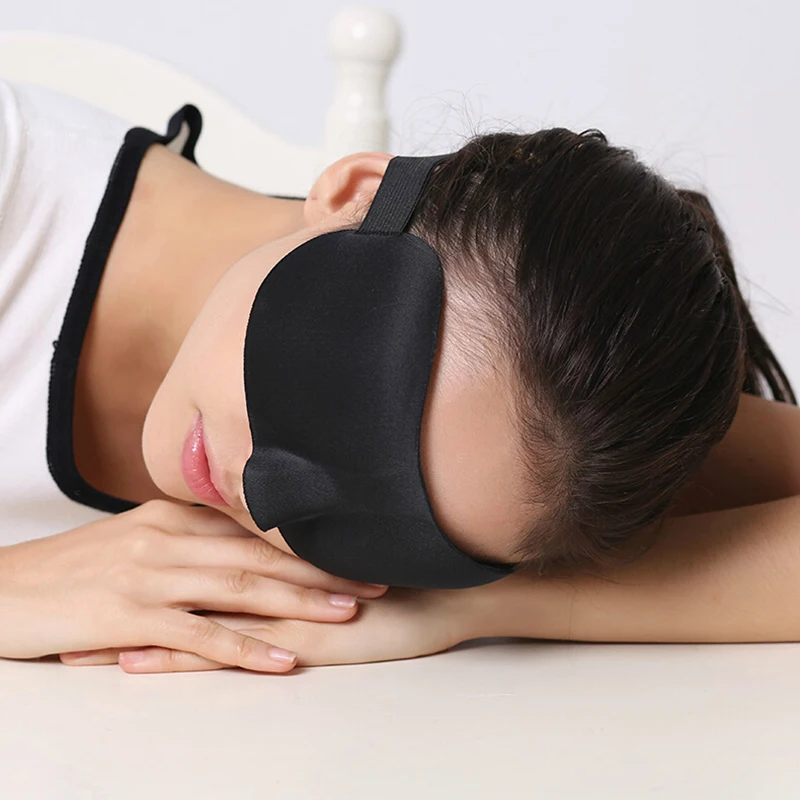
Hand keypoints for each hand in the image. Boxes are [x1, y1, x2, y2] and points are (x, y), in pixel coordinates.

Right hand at [0, 499, 386, 670]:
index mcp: (173, 517)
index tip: (353, 547)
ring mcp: (149, 575)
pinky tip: (281, 660)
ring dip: (298, 601)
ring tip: (347, 611)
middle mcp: (168, 538)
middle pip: (260, 552)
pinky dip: (244, 647)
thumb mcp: (134, 540)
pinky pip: (198, 634)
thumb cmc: (72, 570)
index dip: (307, 540)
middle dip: (320, 567)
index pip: (253, 525)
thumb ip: (186, 540)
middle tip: (373, 577)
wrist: (2, 590)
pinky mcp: (129, 615)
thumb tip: (237, 547)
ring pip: (240, 586)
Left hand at [60, 586, 481, 672]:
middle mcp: (271, 577)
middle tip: (77, 599)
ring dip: (135, 628)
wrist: (451, 594)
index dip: (154, 560)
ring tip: (84, 641)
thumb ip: (306, 558)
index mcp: (280, 556)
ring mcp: (280, 609)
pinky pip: (226, 648)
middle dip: (129, 592)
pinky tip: (139, 663)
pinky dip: (177, 656)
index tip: (109, 564)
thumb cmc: (403, 580)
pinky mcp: (294, 641)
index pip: (203, 555)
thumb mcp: (345, 565)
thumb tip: (278, 551)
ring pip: (193, 614)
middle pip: (184, 582)